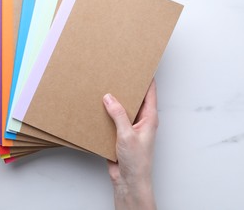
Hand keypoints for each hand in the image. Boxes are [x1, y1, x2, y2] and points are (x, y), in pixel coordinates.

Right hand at [103, 79, 157, 209]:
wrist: (129, 180)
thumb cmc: (137, 161)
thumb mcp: (127, 134)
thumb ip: (118, 114)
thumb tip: (109, 97)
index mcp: (149, 118)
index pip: (150, 93)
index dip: (146, 79)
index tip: (140, 66)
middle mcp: (141, 120)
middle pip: (135, 98)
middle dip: (126, 88)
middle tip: (117, 74)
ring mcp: (130, 127)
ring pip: (122, 108)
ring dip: (114, 101)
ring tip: (104, 88)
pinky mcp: (119, 134)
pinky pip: (112, 119)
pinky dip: (106, 113)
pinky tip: (97, 108)